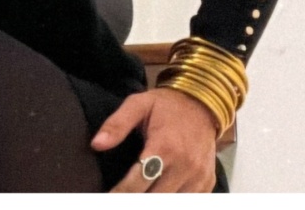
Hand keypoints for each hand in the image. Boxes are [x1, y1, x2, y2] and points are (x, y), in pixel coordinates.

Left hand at [91, 87, 218, 192]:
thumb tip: (96, 144)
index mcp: (165, 147)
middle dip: (134, 200)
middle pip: (156, 198)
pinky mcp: (207, 182)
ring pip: (173, 203)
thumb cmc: (165, 106)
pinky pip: (189, 201)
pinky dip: (172, 201)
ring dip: (153, 202)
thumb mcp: (137, 104)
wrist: (201, 104)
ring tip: (136, 195)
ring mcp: (199, 177)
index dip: (120, 193)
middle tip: (117, 198)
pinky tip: (157, 193)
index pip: (138, 182)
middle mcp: (185, 166)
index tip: (107, 197)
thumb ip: (116, 124)